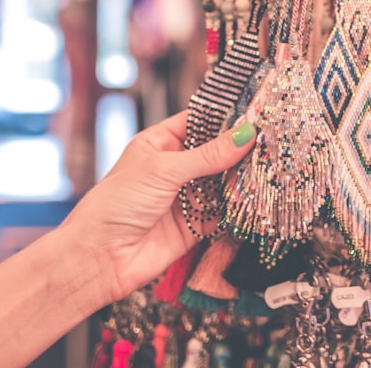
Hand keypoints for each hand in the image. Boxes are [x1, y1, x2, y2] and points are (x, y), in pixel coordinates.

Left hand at [59, 111, 256, 303]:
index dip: (226, 117)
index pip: (199, 122)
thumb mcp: (164, 170)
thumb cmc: (116, 205)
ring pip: (224, 182)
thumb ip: (208, 155)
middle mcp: (175, 168)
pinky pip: (225, 212)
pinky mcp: (196, 226)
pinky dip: (240, 206)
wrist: (99, 258)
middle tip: (271, 140)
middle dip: (240, 149)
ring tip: (271, 165)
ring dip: (243, 177)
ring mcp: (186, 197)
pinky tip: (259, 196)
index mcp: (160, 144)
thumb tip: (246, 134)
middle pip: (217, 153)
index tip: (257, 112)